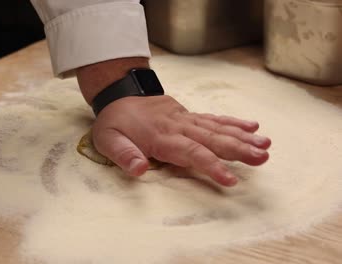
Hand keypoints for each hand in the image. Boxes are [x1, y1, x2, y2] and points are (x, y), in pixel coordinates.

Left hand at [91, 95, 270, 185]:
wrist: (119, 94)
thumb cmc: (114, 122)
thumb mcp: (108, 140)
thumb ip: (124, 155)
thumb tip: (139, 170)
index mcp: (161, 137)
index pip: (191, 153)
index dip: (211, 166)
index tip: (231, 180)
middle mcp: (179, 127)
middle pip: (213, 139)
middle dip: (238, 149)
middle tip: (263, 158)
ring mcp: (186, 119)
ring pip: (218, 128)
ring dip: (242, 136)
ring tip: (266, 145)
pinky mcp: (189, 115)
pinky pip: (214, 118)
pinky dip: (233, 122)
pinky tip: (253, 126)